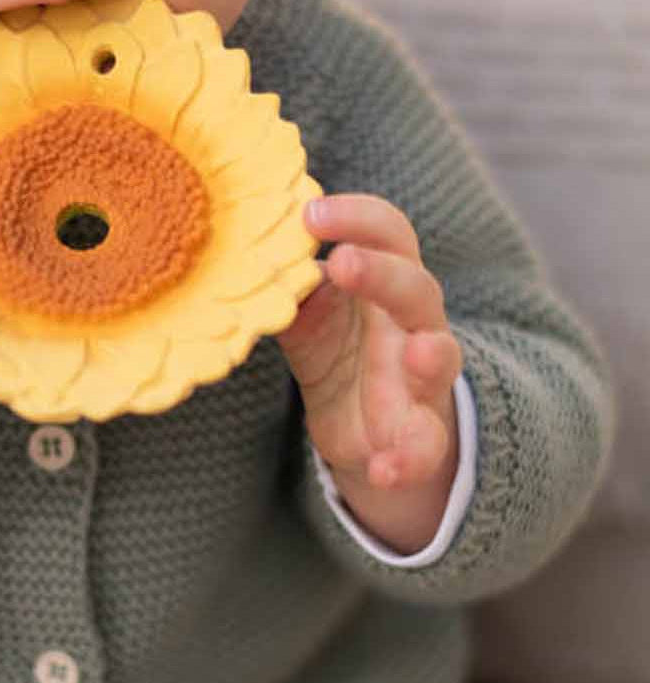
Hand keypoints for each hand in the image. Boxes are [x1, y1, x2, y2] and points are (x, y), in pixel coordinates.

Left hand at [279, 194, 461, 552]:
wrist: (369, 427)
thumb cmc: (338, 346)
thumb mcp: (307, 314)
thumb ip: (287, 286)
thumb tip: (241, 251)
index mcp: (384, 279)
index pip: (388, 233)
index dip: (357, 217)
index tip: (309, 213)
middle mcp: (412, 320)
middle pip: (416, 285)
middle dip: (383, 273)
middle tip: (344, 262)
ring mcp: (423, 376)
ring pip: (442, 356)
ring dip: (432, 355)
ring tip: (419, 353)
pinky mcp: (421, 431)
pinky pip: (426, 444)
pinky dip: (407, 459)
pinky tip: (383, 469)